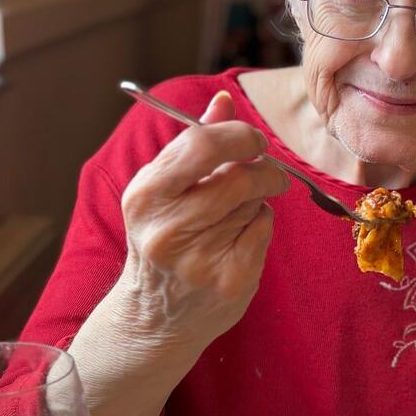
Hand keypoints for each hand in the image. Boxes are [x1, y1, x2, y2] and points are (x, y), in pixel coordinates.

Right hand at [115, 90, 288, 347]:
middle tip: (269, 173)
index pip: (202, 145)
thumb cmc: (161, 237)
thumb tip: (224, 99)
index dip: (239, 135)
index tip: (253, 140)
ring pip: (254, 203)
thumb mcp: (162, 188)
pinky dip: (260, 227)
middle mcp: (167, 228)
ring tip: (233, 215)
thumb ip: (193, 143)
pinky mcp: (230, 280)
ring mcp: (200, 258)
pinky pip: (264, 230)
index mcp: (145, 195)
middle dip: (264, 169)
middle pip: (239, 177)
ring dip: (257, 201)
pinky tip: (237, 240)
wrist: (154, 316)